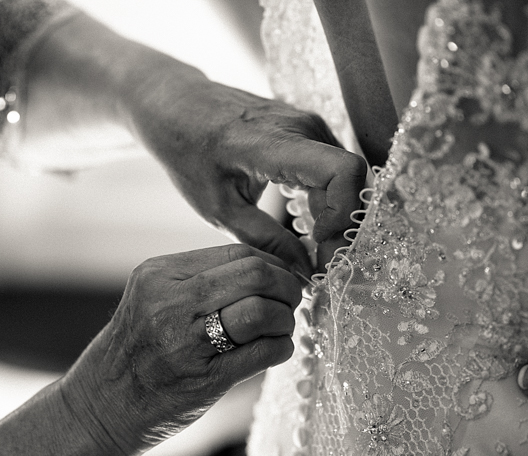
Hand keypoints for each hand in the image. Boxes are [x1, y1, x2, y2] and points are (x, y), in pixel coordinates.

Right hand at [61, 244, 301, 455]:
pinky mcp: (205, 379)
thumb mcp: (153, 299)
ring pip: (262, 311)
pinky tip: (275, 350)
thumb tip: (269, 268)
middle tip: (291, 301)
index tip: (281, 279)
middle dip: (286, 287)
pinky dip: (282, 347)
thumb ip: (201, 280)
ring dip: (285, 319)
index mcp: (158, 275)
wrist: (103, 406)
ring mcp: (186, 343)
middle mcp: (170, 303)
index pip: (237, 253)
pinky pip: (264, 352)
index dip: (272, 264)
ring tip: (281, 328)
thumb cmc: (137, 351)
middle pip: (255, 275)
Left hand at [126, 71, 366, 277]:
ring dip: (333, 214)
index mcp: (276, 143)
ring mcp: (308, 124)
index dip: (344, 212)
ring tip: (310, 245)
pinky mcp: (308, 130)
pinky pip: (331, 167)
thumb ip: (266, 241)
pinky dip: (325, 199)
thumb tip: (305, 273)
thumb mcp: (221, 209)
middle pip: (348, 181)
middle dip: (339, 226)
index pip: (343, 171)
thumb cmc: (191, 155)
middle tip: (318, 262)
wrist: (179, 108)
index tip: (320, 242)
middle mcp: (302, 126)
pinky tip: (304, 222)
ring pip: (343, 177)